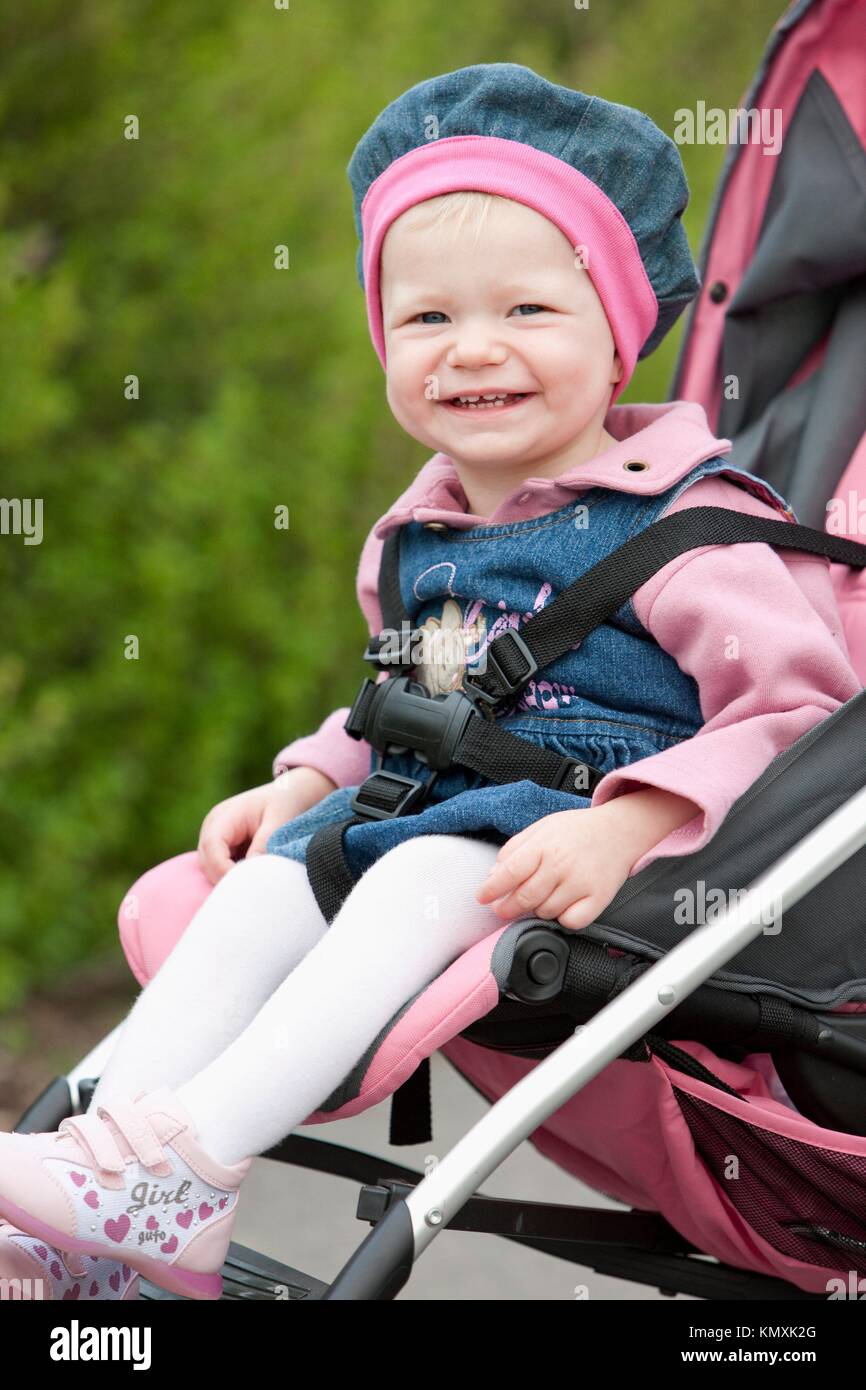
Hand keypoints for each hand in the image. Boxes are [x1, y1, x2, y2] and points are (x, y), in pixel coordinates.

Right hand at [197, 767, 336, 883]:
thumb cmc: (284, 802)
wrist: (289, 792)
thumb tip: (250, 873)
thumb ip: (264, 844)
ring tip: (253, 885)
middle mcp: (213, 826)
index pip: (212, 845)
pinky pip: (220, 867)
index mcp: (225, 815)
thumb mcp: (279, 820)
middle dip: (224, 878)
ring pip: (210, 867)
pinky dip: (233, 875)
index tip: (244, 884)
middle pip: (206, 860)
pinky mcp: (223, 846)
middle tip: (252, 892)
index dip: (222, 868)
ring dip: (228, 878)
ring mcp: (215, 837)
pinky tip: (251, 878)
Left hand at [474, 806, 635, 930]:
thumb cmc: (577, 830)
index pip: (510, 872)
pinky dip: (562, 918)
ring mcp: (581, 883)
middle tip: (502, 908)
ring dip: (537, 910)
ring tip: (542, 896)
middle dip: (507, 908)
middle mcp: (562, 865)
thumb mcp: (541, 828)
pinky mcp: (598, 899)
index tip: (482, 897)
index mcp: (545, 846)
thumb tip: (494, 874)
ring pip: (545, 913)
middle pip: (524, 898)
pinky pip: (570, 922)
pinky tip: (562, 905)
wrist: (619, 831)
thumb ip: (514, 849)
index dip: (491, 889)